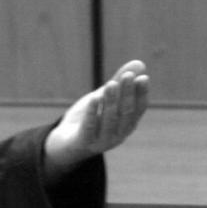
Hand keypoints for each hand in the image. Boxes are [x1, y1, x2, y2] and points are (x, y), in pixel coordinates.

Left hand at [43, 59, 149, 183]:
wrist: (64, 144)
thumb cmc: (87, 119)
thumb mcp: (103, 99)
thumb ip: (119, 83)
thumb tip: (139, 63)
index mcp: (126, 125)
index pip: (138, 109)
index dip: (141, 94)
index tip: (142, 77)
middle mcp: (118, 135)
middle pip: (125, 113)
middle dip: (126, 93)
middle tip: (127, 75)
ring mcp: (101, 141)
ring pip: (109, 119)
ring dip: (111, 101)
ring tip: (111, 83)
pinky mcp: (83, 142)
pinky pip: (89, 127)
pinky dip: (92, 112)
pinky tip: (93, 98)